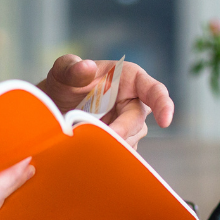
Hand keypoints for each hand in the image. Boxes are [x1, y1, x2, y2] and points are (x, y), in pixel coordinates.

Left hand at [37, 55, 173, 146]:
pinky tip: (89, 148)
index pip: (154, 91)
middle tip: (100, 135)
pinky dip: (106, 153)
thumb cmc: (65, 82)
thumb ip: (71, 68)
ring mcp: (129, 124)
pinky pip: (121, 152)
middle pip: (137, 121)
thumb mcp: (63, 71)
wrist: (55, 106)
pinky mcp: (121, 141)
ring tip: (82, 134)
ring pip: (129, 140)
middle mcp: (134, 101)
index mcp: (130, 78)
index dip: (163, 105)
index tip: (165, 121)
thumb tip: (86, 66)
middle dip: (121, 130)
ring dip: (109, 142)